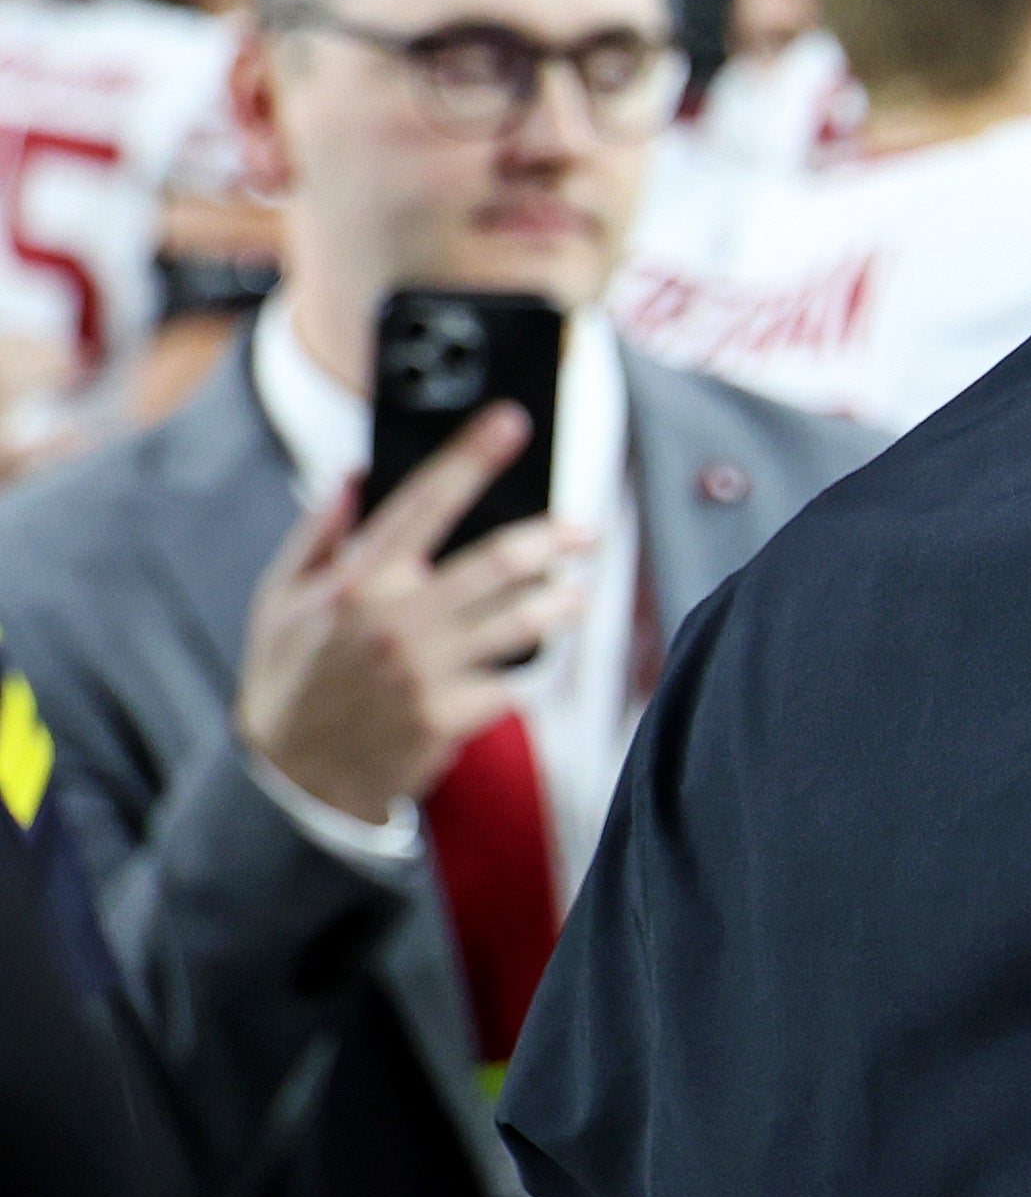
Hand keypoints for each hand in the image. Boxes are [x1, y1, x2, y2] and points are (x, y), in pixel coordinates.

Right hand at [230, 409, 588, 827]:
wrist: (294, 774)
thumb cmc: (289, 674)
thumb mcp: (281, 596)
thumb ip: (320, 533)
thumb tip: (354, 475)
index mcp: (356, 580)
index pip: (425, 501)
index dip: (472, 456)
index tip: (511, 421)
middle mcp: (396, 619)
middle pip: (498, 561)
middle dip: (552, 539)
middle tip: (583, 532)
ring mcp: (427, 670)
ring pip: (522, 621)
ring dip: (560, 603)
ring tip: (574, 594)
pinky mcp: (451, 715)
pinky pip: (514, 679)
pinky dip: (527, 665)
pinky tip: (533, 656)